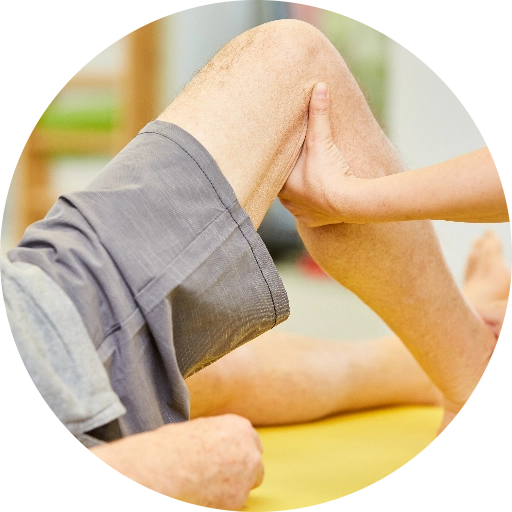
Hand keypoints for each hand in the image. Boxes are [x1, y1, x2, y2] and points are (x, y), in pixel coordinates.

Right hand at [90, 414, 263, 510]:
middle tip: (218, 478)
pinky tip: (200, 498)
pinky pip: (233, 505)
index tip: (227, 460)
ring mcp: (246, 477)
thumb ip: (216, 438)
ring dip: (232, 490)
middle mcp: (249, 451)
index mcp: (239, 428)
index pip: (252, 442)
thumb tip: (214, 449)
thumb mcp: (198, 429)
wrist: (162, 469)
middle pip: (255, 466)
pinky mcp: (237, 500)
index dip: (238, 453)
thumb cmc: (170, 447)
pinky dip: (220, 505)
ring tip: (204, 488)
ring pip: (246, 487)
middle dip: (241, 473)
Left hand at [279, 82, 354, 226]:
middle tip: (295, 168)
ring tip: (307, 182)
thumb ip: (319, 114)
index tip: (280, 157)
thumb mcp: (322, 140)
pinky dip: (312, 207)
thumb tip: (319, 86)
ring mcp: (299, 214)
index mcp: (282, 185)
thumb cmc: (330, 172)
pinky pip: (308, 214)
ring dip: (299, 193)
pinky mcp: (313, 222)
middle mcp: (286, 202)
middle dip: (288, 178)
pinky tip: (317, 199)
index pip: (272, 173)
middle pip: (282, 188)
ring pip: (294, 202)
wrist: (350, 202)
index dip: (277, 164)